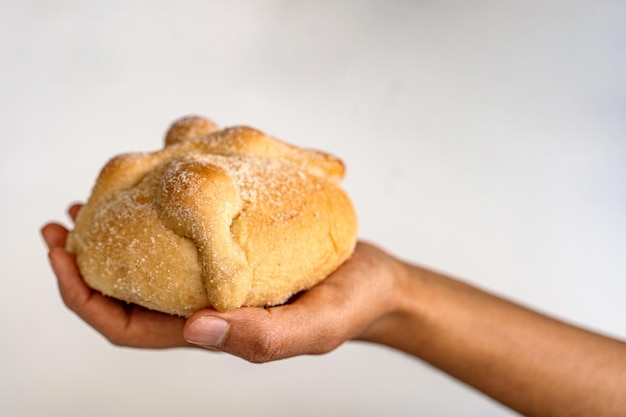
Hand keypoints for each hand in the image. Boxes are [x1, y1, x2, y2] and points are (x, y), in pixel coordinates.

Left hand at [42, 204, 405, 360]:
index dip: (83, 297)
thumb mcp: (315, 327)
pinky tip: (157, 183)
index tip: (62, 255)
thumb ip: (261, 335)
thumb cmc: (351, 306)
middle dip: (83, 262)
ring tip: (91, 202)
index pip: (127, 326)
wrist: (377, 279)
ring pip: (149, 261)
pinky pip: (183, 232)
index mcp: (211, 328)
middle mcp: (204, 301)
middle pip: (125, 292)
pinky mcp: (233, 247)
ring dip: (114, 235)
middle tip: (63, 220)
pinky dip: (160, 211)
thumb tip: (194, 328)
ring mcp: (216, 274)